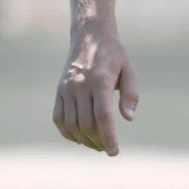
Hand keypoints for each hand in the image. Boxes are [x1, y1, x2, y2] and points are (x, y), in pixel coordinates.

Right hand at [53, 28, 138, 156]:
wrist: (89, 35)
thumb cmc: (113, 54)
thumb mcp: (128, 70)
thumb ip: (130, 94)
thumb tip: (128, 119)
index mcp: (100, 81)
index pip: (103, 117)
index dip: (108, 137)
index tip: (114, 152)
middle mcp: (81, 86)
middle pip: (87, 124)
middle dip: (97, 141)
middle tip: (106, 148)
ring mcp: (67, 88)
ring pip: (71, 124)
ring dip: (83, 140)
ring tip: (95, 144)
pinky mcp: (59, 90)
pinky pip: (59, 118)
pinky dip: (67, 132)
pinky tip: (79, 137)